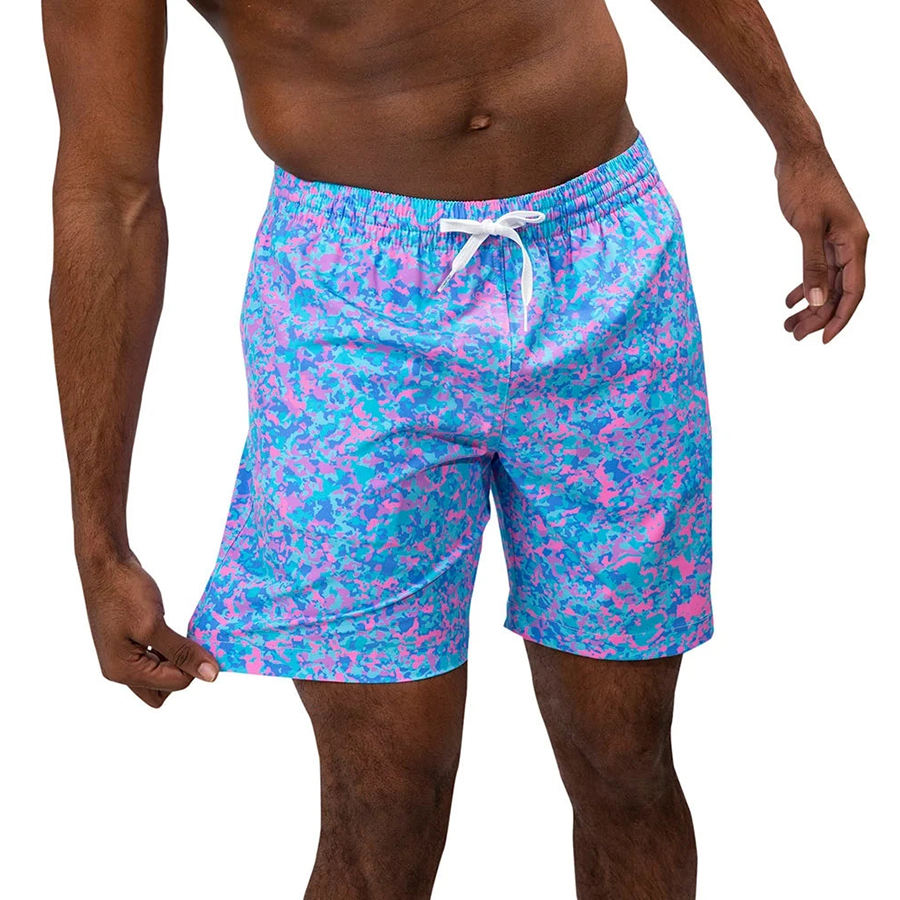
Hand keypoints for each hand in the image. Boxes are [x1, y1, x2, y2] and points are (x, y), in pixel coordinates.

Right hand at [78, 552, 218, 707]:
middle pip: (162, 690)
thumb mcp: (155, 626)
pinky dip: (167, 650)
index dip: (193, 667)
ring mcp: (122, 656)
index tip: (204, 645)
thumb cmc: (124, 593)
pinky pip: (153, 657)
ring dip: (175, 660)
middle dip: (181, 672)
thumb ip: (182, 653)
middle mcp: (119, 670)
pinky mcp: (128, 643)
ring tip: (185, 637)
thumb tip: (210, 675)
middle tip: (191, 645)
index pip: (172, 685)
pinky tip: (174, 633)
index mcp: (123, 671)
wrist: (106, 564)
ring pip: (159, 674)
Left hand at [776, 144, 867, 341]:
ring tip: (788, 325)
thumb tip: (816, 300)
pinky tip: (789, 301)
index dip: (840, 317)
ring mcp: (837, 240)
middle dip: (818, 316)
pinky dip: (805, 286)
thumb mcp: (807, 226)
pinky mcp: (822, 236)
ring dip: (809, 305)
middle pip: (838, 291)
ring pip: (826, 283)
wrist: (798, 155)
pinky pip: (818, 269)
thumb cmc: (805, 183)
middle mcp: (851, 244)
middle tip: (793, 336)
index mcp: (855, 242)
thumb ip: (812, 264)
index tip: (823, 339)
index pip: (853, 291)